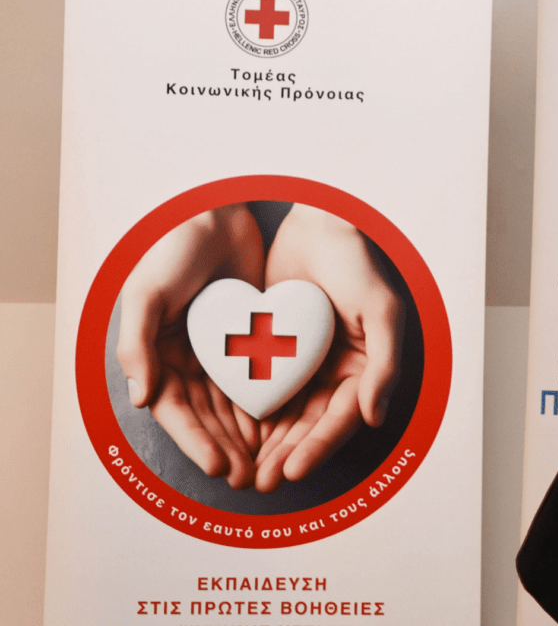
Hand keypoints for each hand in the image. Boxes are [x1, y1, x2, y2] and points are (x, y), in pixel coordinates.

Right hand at [117, 204, 264, 488]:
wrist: (218, 214)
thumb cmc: (174, 250)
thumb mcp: (147, 294)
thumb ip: (137, 347)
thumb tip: (141, 400)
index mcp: (156, 355)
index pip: (177, 411)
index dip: (196, 441)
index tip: (220, 465)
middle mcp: (186, 359)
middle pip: (208, 416)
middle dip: (227, 448)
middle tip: (251, 477)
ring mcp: (219, 351)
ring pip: (234, 405)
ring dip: (249, 436)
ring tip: (269, 464)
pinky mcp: (249, 338)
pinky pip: (259, 379)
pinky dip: (268, 405)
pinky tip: (285, 428)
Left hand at [255, 204, 403, 492]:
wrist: (316, 224)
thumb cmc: (356, 264)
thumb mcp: (382, 311)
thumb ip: (385, 365)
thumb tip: (375, 418)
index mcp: (364, 370)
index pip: (340, 419)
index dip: (317, 446)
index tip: (293, 470)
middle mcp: (335, 373)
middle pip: (309, 425)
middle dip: (286, 455)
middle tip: (261, 482)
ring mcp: (304, 364)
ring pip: (283, 414)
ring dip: (264, 444)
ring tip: (242, 470)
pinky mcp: (274, 349)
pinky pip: (260, 387)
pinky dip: (248, 413)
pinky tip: (229, 434)